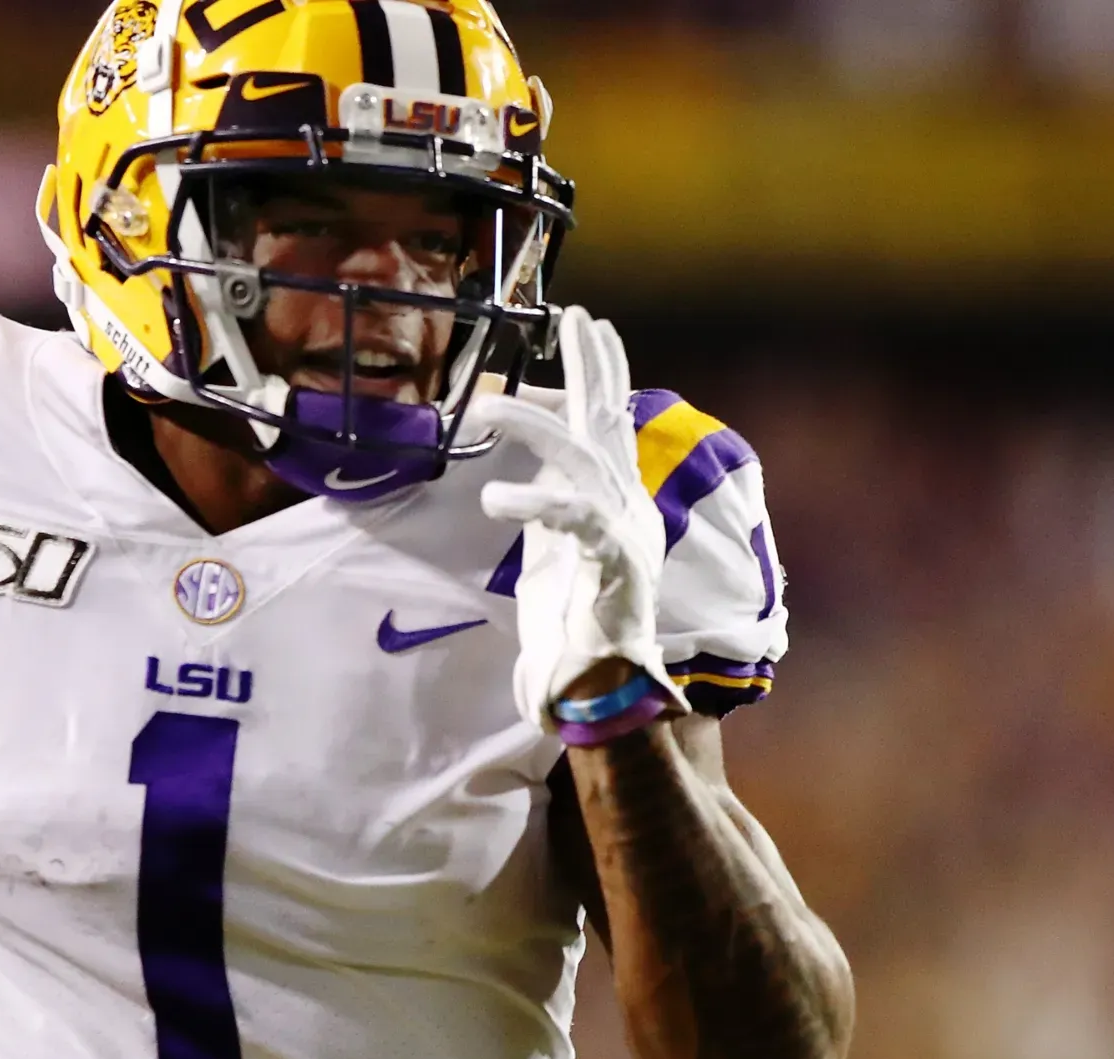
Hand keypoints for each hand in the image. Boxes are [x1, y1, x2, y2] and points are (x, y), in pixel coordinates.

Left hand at [469, 306, 688, 723]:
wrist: (597, 684)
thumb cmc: (572, 620)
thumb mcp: (555, 544)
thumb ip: (550, 500)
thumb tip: (521, 464)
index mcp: (614, 498)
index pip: (609, 421)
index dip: (603, 370)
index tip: (590, 323)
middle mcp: (627, 506)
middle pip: (609, 422)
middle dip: (594, 367)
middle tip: (576, 318)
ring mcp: (626, 534)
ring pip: (583, 461)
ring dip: (534, 428)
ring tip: (485, 408)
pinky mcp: (616, 566)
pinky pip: (577, 521)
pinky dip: (537, 503)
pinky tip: (496, 496)